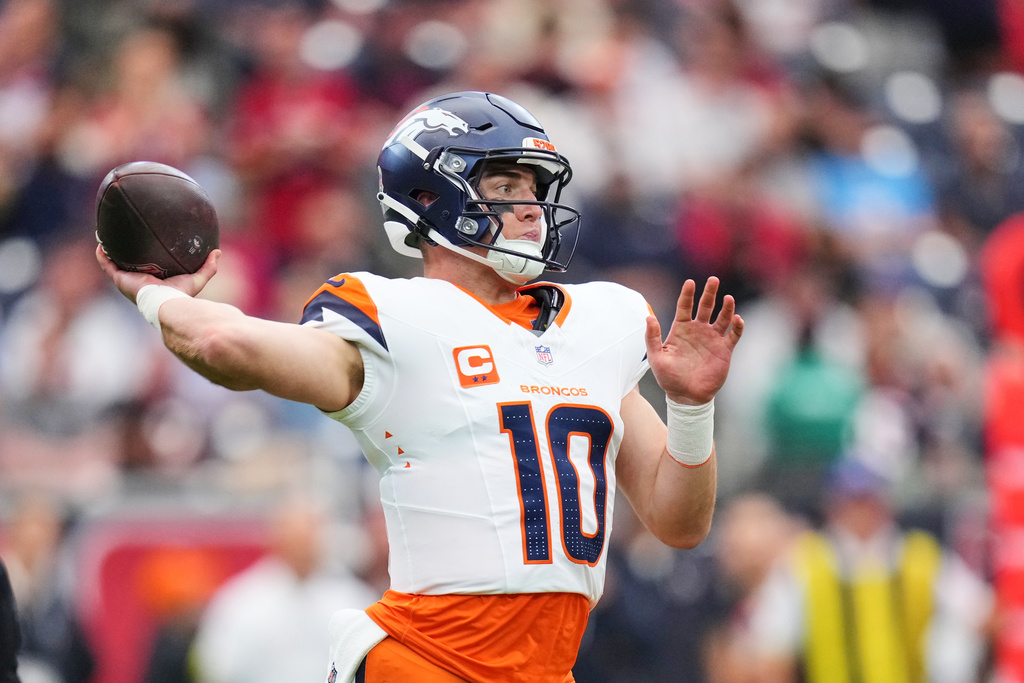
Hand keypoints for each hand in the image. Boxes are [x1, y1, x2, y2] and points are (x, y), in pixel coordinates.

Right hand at [95, 245, 221, 302]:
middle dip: (126, 255)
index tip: (145, 246)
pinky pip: (107, 265)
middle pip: (130, 266)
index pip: (148, 268)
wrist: (167, 302)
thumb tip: (218, 252)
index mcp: (154, 282)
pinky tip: (100, 244)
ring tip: (107, 237)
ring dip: (111, 252)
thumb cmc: (181, 294)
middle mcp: (139, 281)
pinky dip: (103, 255)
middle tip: (124, 238)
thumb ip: (209, 267)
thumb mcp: (197, 278)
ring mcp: (128, 280)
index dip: (145, 259)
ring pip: (115, 264)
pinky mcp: (120, 279)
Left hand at [644, 277, 743, 404]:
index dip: (687, 294)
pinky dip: (737, 327)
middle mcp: (698, 330)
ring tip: (728, 299)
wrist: (687, 396)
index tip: (690, 282)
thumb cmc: (669, 377)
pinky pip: (733, 335)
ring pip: (722, 318)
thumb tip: (648, 317)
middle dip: (710, 293)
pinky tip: (737, 319)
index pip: (685, 306)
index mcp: (681, 329)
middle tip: (713, 280)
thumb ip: (652, 337)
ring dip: (726, 308)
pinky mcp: (724, 350)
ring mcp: (712, 339)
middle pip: (705, 307)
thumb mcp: (656, 357)